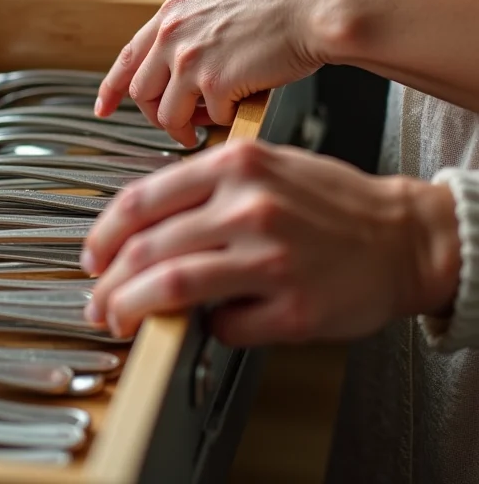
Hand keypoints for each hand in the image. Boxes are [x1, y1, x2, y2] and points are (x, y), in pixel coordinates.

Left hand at [80, 140, 459, 344]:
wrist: (401, 236)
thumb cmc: (329, 201)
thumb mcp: (264, 166)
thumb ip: (203, 190)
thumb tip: (144, 231)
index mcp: (236, 165)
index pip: (142, 200)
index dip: (105, 234)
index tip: (93, 256)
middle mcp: (249, 207)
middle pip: (147, 250)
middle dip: (109, 282)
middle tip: (97, 300)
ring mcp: (271, 259)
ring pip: (171, 288)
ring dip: (133, 309)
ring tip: (120, 319)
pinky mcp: (293, 309)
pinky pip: (224, 327)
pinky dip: (206, 328)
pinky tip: (211, 322)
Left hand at [94, 0, 348, 145]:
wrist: (316, 5)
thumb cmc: (281, 6)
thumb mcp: (219, 6)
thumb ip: (191, 34)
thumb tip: (179, 73)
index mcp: (172, 13)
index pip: (126, 58)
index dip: (111, 89)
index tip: (104, 108)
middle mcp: (173, 34)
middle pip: (141, 92)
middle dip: (156, 116)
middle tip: (178, 125)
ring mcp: (190, 58)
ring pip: (165, 113)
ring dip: (183, 126)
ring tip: (203, 127)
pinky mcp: (215, 82)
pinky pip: (208, 118)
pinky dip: (223, 121)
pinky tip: (237, 108)